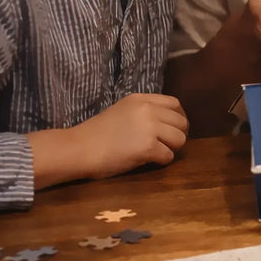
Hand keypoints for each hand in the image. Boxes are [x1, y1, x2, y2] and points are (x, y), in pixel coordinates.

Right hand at [72, 93, 188, 177]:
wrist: (79, 148)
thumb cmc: (96, 134)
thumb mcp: (122, 111)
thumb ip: (144, 112)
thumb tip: (166, 123)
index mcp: (141, 99)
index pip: (175, 103)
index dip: (178, 118)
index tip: (172, 129)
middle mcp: (148, 109)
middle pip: (182, 122)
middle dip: (177, 135)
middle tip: (166, 145)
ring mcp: (149, 127)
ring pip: (180, 139)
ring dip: (171, 148)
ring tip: (156, 153)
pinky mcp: (148, 146)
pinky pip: (169, 156)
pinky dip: (162, 161)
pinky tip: (149, 161)